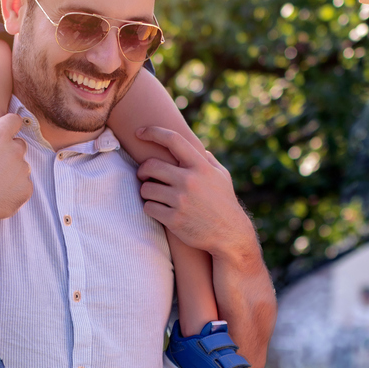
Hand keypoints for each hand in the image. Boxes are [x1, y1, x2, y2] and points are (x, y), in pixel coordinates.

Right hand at [0, 113, 30, 227]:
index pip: (14, 121)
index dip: (8, 125)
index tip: (1, 133)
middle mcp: (14, 150)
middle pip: (18, 145)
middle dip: (8, 151)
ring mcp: (22, 170)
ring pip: (21, 167)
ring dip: (12, 171)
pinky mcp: (25, 189)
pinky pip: (24, 186)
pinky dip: (14, 190)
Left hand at [131, 125, 258, 260]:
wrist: (229, 235)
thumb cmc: (224, 203)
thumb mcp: (222, 176)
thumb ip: (207, 160)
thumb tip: (197, 147)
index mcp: (201, 166)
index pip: (173, 140)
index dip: (153, 132)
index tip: (139, 132)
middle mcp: (189, 180)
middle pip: (150, 165)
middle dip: (142, 170)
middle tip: (144, 175)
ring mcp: (181, 200)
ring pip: (146, 188)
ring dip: (146, 191)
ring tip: (155, 195)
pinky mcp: (174, 219)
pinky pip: (149, 207)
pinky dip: (150, 207)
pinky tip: (159, 209)